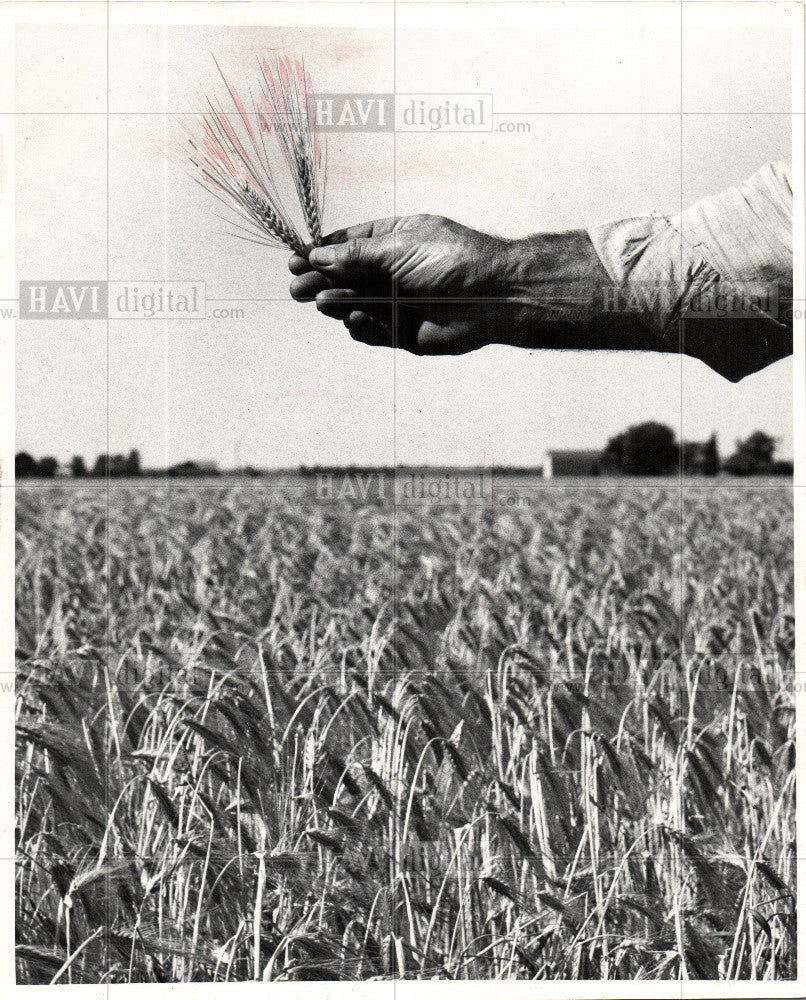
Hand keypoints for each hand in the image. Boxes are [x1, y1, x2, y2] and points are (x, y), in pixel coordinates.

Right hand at [288, 215, 510, 353]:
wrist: (491, 298)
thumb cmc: (451, 261)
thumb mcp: (398, 248)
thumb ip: (356, 256)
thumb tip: (318, 254)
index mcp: (394, 241)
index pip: (348, 245)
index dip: (320, 252)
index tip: (296, 259)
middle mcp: (392, 271)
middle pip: (345, 277)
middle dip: (320, 282)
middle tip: (298, 289)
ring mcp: (395, 302)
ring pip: (353, 305)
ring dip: (336, 304)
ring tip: (323, 302)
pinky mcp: (400, 332)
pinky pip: (369, 330)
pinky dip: (359, 326)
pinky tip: (354, 318)